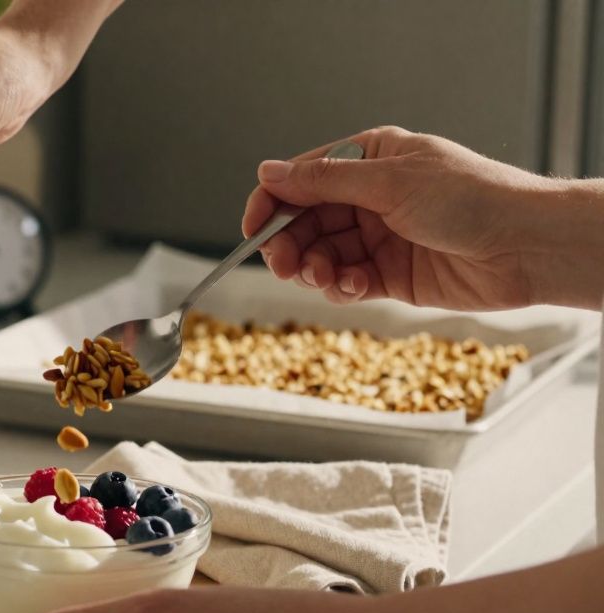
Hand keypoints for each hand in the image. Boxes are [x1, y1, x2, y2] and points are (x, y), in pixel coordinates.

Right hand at [242, 125, 584, 310]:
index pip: (301, 179)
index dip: (271, 204)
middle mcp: (370, 197)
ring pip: (321, 255)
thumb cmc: (472, 198)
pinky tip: (354, 286)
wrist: (525, 247)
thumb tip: (268, 172)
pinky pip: (346, 282)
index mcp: (369, 160)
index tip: (253, 230)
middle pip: (304, 222)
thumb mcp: (389, 181)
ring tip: (325, 277)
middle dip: (290, 245)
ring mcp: (379, 236)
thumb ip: (322, 182)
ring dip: (315, 269)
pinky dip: (341, 287)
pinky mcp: (390, 274)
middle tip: (285, 265)